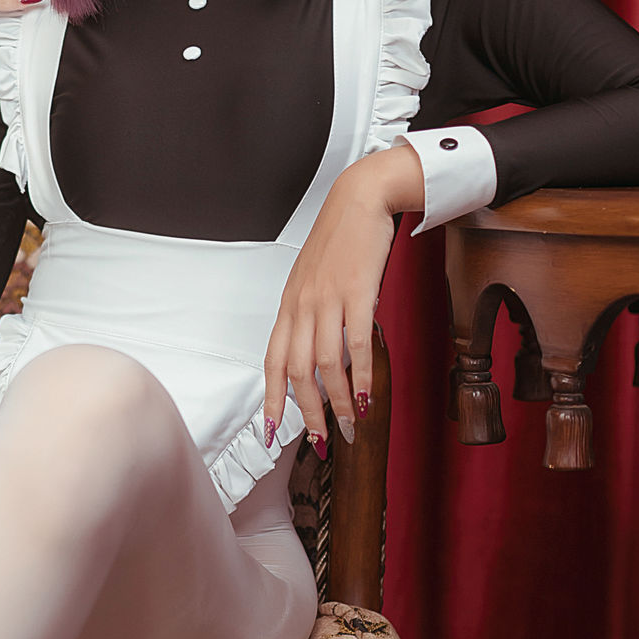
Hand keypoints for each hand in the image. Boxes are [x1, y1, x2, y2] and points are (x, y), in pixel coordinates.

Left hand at [263, 143, 424, 446]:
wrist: (361, 198)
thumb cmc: (340, 241)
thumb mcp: (314, 280)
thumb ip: (311, 315)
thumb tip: (318, 354)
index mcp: (289, 306)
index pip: (272, 361)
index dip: (272, 400)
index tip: (273, 432)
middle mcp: (302, 306)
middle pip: (296, 371)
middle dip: (308, 413)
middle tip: (324, 440)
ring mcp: (328, 299)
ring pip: (325, 363)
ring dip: (336, 401)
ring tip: (351, 425)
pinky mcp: (357, 292)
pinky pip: (355, 342)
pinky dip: (361, 374)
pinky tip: (366, 395)